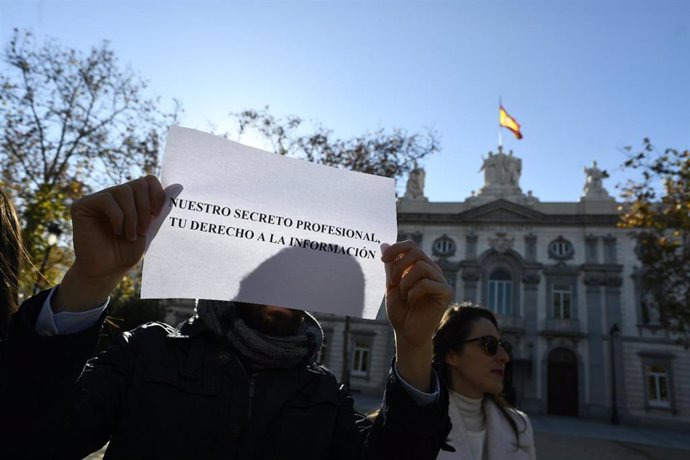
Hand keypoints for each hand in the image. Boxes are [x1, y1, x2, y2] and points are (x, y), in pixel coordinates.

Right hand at [53, 176, 164, 312]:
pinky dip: (118, 218)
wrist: (107, 271)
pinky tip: (117, 231)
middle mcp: (115, 195)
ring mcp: (99, 199)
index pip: (148, 180)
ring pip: (124, 191)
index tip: (157, 215)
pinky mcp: (82, 205)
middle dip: (144, 209)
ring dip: (132, 217)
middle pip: (138, 184)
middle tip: (141, 231)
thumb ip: (161, 208)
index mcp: (131, 199)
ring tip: (129, 235)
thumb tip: (178, 186)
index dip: (156, 195)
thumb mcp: (150, 228)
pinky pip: (107, 199)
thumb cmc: (127, 252)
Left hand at [382, 240, 451, 346]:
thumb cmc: (400, 311)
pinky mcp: (446, 292)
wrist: (406, 333)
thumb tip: (384, 244)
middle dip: (399, 266)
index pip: (412, 246)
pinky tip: (412, 301)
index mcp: (420, 266)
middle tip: (392, 284)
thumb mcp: (391, 286)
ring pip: (421, 266)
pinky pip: (427, 283)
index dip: (397, 248)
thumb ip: (390, 266)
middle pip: (416, 252)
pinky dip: (413, 292)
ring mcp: (440, 280)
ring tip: (404, 296)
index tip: (383, 259)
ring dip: (405, 282)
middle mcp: (432, 270)